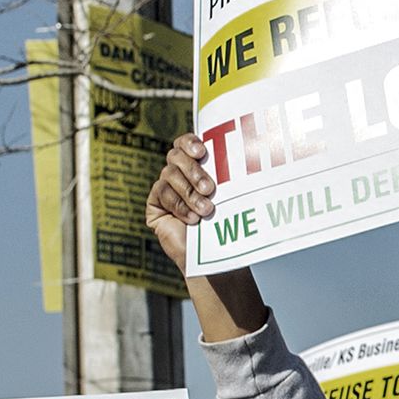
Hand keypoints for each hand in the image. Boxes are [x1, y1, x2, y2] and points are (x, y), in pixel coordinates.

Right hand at [147, 131, 219, 268]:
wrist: (214, 255)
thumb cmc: (225, 223)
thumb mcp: (229, 195)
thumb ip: (227, 175)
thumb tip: (244, 153)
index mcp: (195, 165)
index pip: (185, 143)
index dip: (189, 142)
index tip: (202, 152)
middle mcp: (177, 173)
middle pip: (175, 156)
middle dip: (193, 171)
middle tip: (210, 188)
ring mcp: (164, 188)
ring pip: (169, 174)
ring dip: (189, 193)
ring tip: (206, 210)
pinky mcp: (154, 205)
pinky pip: (161, 193)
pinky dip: (178, 205)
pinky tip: (192, 218)